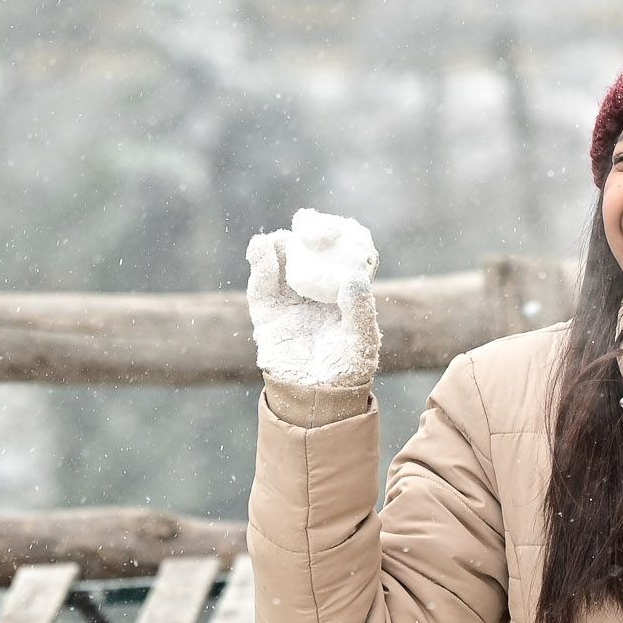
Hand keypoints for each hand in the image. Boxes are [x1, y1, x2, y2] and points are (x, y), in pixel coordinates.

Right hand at [244, 208, 380, 390]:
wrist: (318, 398)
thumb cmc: (348, 368)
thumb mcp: (362, 339)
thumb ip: (360, 310)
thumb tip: (354, 278)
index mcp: (339, 292)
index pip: (335, 257)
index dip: (333, 239)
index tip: (334, 225)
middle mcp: (313, 291)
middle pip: (306, 255)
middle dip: (304, 238)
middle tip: (305, 224)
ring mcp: (288, 301)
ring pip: (281, 265)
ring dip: (278, 247)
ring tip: (279, 237)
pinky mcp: (267, 314)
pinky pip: (261, 287)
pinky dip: (259, 265)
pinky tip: (261, 248)